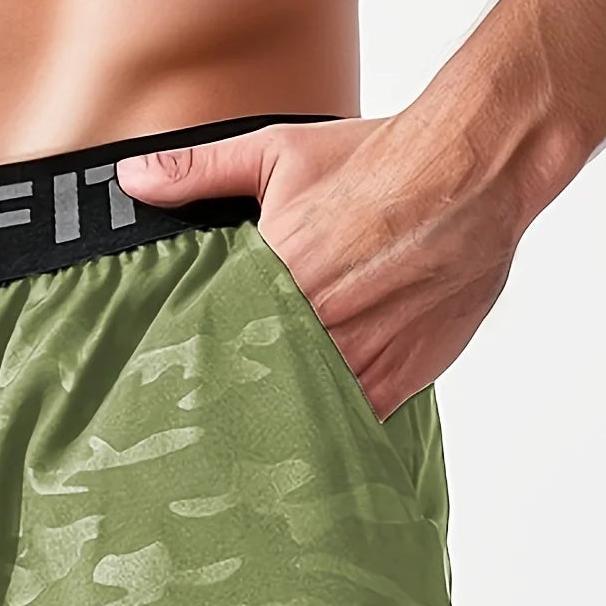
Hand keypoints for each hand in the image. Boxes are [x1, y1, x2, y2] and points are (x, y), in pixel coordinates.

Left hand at [117, 115, 520, 420]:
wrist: (474, 167)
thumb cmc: (378, 159)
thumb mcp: (278, 153)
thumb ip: (200, 172)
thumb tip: (130, 178)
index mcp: (276, 279)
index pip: (216, 344)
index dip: (194, 370)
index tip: (170, 393)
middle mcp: (317, 326)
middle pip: (256, 387)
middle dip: (231, 405)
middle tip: (199, 434)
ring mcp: (360, 359)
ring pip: (301, 414)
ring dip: (278, 425)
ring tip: (246, 451)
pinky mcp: (397, 379)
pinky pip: (352, 425)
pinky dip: (329, 434)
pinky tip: (306, 447)